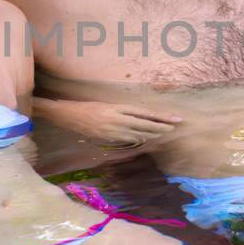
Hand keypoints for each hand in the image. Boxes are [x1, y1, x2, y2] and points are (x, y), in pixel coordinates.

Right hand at [43, 99, 182, 148]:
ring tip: (165, 133)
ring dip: (152, 133)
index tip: (174, 118)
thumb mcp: (107, 105)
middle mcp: (117, 118)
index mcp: (118, 107)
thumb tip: (140, 118)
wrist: (68, 115)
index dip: (161, 116)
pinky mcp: (107, 138)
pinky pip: (127, 139)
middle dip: (161, 126)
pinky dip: (138, 139)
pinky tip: (146, 139)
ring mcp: (112, 130)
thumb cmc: (87, 107)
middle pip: (145, 124)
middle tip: (175, 127)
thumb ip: (123, 112)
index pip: (145, 113)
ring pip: (138, 133)